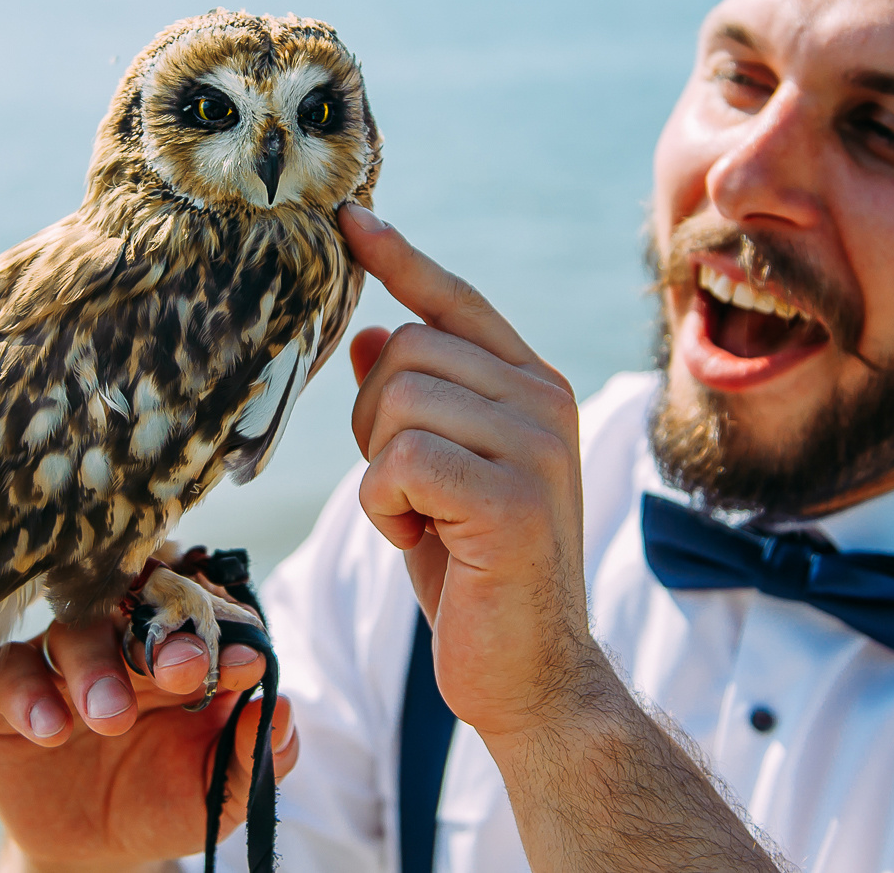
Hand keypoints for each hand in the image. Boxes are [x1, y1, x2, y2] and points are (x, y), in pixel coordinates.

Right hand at [0, 614, 297, 872]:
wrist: (94, 848)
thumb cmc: (164, 803)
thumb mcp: (219, 793)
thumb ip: (255, 756)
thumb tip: (282, 712)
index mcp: (182, 651)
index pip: (206, 613)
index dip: (227, 630)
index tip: (247, 662)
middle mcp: (123, 640)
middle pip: (141, 605)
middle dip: (166, 634)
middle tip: (185, 668)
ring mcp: (66, 661)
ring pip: (76, 629)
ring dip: (98, 667)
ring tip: (111, 718)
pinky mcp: (10, 690)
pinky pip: (10, 672)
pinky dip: (29, 694)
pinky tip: (53, 730)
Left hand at [338, 203, 600, 742]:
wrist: (530, 675)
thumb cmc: (476, 572)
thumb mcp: (437, 474)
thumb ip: (417, 401)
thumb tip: (371, 332)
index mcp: (532, 385)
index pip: (457, 299)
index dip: (399, 256)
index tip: (349, 218)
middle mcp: (544, 400)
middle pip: (408, 348)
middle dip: (373, 420)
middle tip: (403, 490)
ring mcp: (536, 445)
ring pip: (398, 399)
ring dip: (380, 469)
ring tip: (419, 519)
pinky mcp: (514, 498)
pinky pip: (401, 460)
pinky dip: (386, 505)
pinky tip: (419, 542)